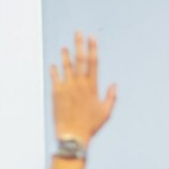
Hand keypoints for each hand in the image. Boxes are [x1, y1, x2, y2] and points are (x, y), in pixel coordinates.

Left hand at [50, 31, 117, 146]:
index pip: (93, 63)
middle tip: (79, 33)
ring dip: (66, 55)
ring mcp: (67, 87)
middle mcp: (79, 84)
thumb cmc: (91, 126)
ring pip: (66, 66)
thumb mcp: (106, 112)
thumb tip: (114, 85)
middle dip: (80, 45)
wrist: (72, 135)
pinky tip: (54, 64)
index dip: (93, 49)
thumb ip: (111, 97)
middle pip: (80, 60)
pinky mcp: (56, 93)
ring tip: (65, 47)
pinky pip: (55, 78)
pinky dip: (54, 70)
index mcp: (92, 87)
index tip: (92, 38)